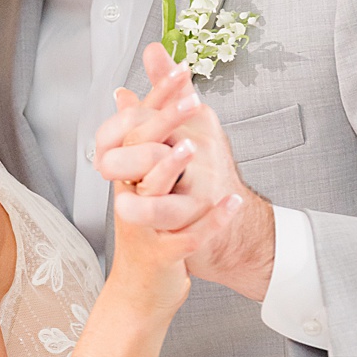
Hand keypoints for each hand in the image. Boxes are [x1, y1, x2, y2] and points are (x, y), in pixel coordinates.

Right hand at [95, 45, 275, 302]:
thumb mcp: (142, 181)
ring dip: (169, 169)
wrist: (140, 289)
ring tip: (193, 147)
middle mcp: (129, 194)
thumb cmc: (146, 228)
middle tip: (191, 100)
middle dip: (165, 124)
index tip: (182, 67)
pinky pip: (184, 238)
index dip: (159, 98)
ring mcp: (141, 226)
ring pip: (150, 194)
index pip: (138, 126)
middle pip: (139, 152)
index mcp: (129, 173)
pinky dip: (209, 222)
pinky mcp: (159, 256)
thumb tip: (125, 91)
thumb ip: (141, 135)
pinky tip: (231, 204)